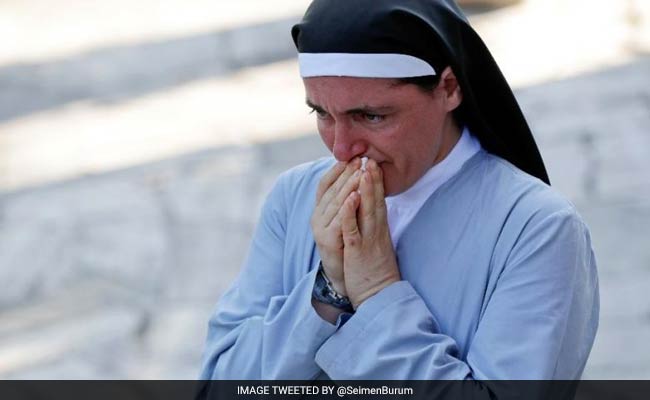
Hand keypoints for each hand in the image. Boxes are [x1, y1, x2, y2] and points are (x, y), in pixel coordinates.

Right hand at [311, 158, 361, 294]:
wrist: (346, 278)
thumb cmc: (347, 246)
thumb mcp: (344, 221)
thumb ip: (345, 202)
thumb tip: (355, 177)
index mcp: (320, 211)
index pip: (326, 184)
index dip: (338, 170)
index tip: (353, 156)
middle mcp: (317, 218)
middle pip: (332, 190)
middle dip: (347, 173)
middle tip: (361, 158)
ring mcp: (321, 229)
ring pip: (335, 203)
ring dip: (348, 185)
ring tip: (360, 171)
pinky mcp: (329, 241)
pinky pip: (339, 222)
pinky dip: (346, 208)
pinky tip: (354, 196)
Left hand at [339, 159, 400, 307]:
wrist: (379, 295)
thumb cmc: (375, 270)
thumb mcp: (376, 245)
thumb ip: (374, 228)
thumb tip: (370, 213)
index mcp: (380, 229)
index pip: (378, 201)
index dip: (376, 182)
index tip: (373, 164)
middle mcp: (376, 231)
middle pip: (376, 201)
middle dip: (373, 179)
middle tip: (371, 157)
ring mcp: (368, 240)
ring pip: (367, 210)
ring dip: (366, 189)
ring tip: (364, 169)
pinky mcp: (358, 251)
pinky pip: (353, 229)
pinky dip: (351, 213)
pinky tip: (350, 199)